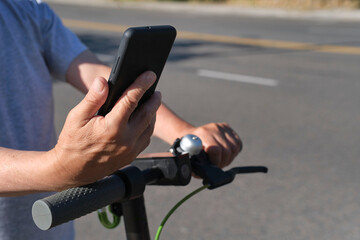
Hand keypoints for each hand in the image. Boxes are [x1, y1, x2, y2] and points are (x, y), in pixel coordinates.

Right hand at [50, 71, 160, 189]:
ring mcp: (130, 150)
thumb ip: (92, 98)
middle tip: (156, 90)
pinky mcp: (131, 157)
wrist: (72, 171)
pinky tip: (144, 120)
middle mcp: (125, 139)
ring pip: (149, 127)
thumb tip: (103, 81)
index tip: (150, 75)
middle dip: (153, 99)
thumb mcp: (77, 117)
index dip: (142, 84)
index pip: (131, 100)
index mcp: (112, 127)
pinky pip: (146, 139)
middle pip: (147, 113)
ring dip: (152, 113)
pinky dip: (148, 127)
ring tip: (151, 103)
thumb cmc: (72, 142)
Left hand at [181, 123, 241, 167]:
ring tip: (221, 159)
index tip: (213, 166)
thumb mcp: (190, 158)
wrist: (191, 136)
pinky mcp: (227, 127)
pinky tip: (226, 153)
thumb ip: (196, 168)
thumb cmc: (190, 151)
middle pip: (226, 150)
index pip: (215, 150)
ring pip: (234, 148)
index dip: (216, 161)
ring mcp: (221, 127)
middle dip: (223, 162)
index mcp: (201, 135)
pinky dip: (234, 151)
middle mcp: (213, 129)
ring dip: (229, 157)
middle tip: (218, 165)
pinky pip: (237, 143)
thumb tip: (204, 174)